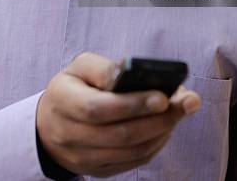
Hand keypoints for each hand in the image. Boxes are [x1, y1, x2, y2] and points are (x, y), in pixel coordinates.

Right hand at [36, 52, 200, 177]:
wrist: (49, 124)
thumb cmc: (73, 86)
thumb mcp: (80, 67)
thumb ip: (103, 67)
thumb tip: (132, 72)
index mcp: (63, 101)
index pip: (99, 108)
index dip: (133, 104)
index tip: (163, 96)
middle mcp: (70, 134)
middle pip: (120, 134)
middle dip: (159, 119)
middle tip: (187, 102)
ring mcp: (83, 158)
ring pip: (130, 151)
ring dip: (162, 131)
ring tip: (181, 111)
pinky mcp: (97, 170)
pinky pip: (132, 162)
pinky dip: (155, 145)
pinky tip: (167, 127)